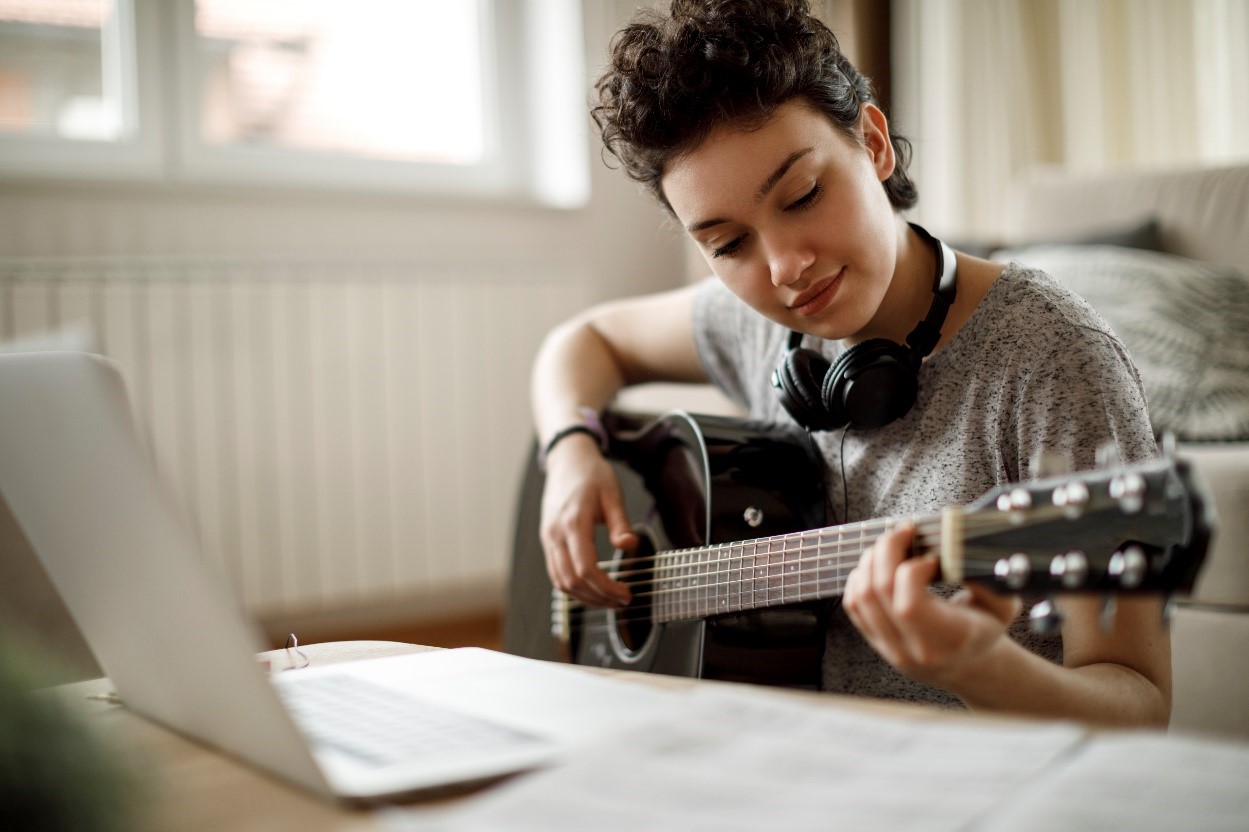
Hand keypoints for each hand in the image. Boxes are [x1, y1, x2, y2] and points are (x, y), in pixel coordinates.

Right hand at [539, 434, 634, 607]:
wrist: (567, 461)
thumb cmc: (591, 475)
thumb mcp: (613, 494)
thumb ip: (620, 523)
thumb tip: (629, 546)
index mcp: (573, 522)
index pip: (586, 568)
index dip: (606, 587)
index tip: (626, 593)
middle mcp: (555, 534)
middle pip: (572, 581)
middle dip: (598, 597)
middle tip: (622, 600)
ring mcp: (548, 539)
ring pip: (561, 582)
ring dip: (585, 597)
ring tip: (609, 599)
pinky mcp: (547, 540)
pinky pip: (556, 573)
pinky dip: (573, 587)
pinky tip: (592, 588)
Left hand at [842, 523, 1021, 688]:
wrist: (968, 666)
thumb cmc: (985, 630)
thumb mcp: (1003, 606)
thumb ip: (991, 580)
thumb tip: (964, 553)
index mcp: (948, 641)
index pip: (909, 604)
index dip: (913, 570)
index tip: (931, 558)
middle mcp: (913, 649)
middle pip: (878, 591)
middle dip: (887, 550)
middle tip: (904, 532)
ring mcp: (889, 647)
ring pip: (861, 595)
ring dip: (871, 560)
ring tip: (890, 545)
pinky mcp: (874, 641)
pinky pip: (853, 604)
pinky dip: (859, 577)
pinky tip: (876, 564)